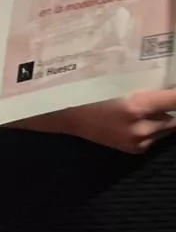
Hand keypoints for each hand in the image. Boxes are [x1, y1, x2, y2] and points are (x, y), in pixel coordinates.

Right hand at [33, 88, 175, 153]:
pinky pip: (156, 137)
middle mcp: (142, 127)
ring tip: (147, 107)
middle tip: (160, 96)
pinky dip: (154, 128)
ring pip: (168, 128)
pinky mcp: (136, 149)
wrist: (66, 115)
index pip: (175, 100)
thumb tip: (168, 84)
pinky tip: (138, 120)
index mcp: (137, 106)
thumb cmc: (88, 91)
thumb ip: (147, 85)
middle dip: (170, 107)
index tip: (174, 88)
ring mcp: (139, 141)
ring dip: (163, 117)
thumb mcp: (117, 82)